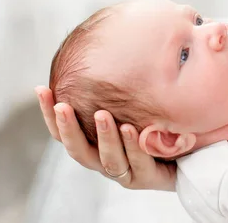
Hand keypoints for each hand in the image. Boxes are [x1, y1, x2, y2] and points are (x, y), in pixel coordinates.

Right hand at [35, 86, 175, 190]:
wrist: (185, 157)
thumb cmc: (152, 125)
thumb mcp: (132, 104)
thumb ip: (116, 89)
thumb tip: (104, 48)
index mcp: (93, 144)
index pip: (63, 131)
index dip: (48, 113)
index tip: (41, 89)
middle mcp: (104, 160)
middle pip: (78, 150)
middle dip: (68, 128)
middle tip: (62, 105)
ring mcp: (125, 172)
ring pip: (108, 159)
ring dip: (104, 136)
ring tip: (102, 114)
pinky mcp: (147, 178)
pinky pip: (138, 164)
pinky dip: (133, 147)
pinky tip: (130, 129)